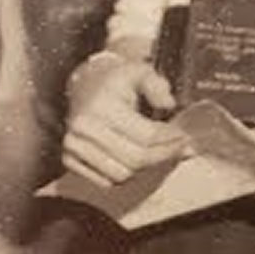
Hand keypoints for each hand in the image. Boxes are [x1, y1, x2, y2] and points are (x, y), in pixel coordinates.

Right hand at [62, 53, 185, 185]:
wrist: (86, 85)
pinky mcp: (69, 160)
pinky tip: (138, 159)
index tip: (184, 137)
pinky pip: (106, 182)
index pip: (146, 136)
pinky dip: (127, 175)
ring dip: (146, 168)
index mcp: (101, 106)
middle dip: (164, 156)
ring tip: (158, 152)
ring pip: (122, 175)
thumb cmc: (117, 80)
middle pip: (136, 159)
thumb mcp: (140, 71)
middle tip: (179, 149)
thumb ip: (157, 86)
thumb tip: (169, 105)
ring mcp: (73, 147)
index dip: (171, 140)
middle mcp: (83, 129)